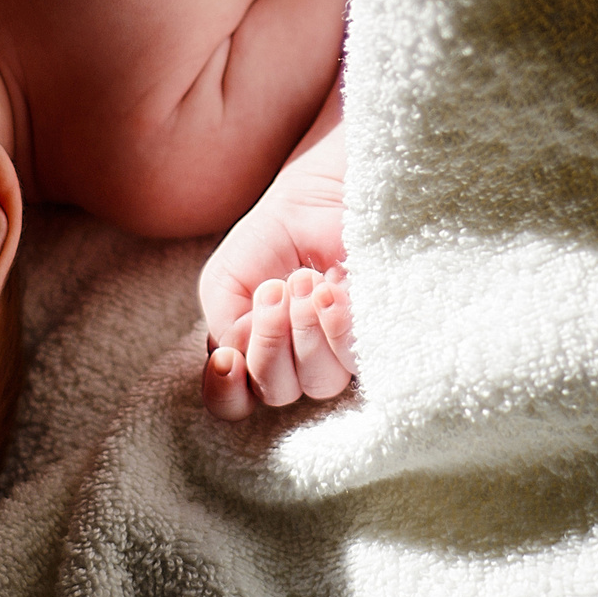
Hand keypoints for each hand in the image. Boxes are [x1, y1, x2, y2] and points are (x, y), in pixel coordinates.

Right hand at [199, 124, 352, 418]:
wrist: (326, 193)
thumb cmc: (276, 234)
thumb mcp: (226, 278)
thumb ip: (222, 325)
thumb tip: (241, 361)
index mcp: (251, 352)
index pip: (232, 402)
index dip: (226, 392)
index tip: (227, 359)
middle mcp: (293, 363)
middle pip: (275, 393)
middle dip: (270, 344)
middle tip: (275, 291)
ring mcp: (336, 356)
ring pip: (318, 384)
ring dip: (304, 332)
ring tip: (306, 281)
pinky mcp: (375, 342)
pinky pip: (356, 363)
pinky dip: (339, 327)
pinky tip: (334, 290)